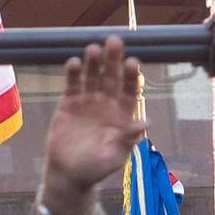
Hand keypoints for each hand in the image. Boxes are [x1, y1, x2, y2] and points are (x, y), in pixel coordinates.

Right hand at [37, 36, 148, 214]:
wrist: (68, 173)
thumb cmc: (96, 168)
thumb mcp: (114, 156)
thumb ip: (127, 139)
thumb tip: (146, 124)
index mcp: (123, 114)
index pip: (130, 90)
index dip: (131, 76)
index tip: (133, 62)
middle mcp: (107, 102)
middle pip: (112, 76)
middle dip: (113, 59)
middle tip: (114, 41)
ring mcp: (88, 100)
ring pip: (93, 76)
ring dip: (94, 62)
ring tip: (93, 49)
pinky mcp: (68, 102)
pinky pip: (73, 84)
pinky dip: (73, 73)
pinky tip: (75, 63)